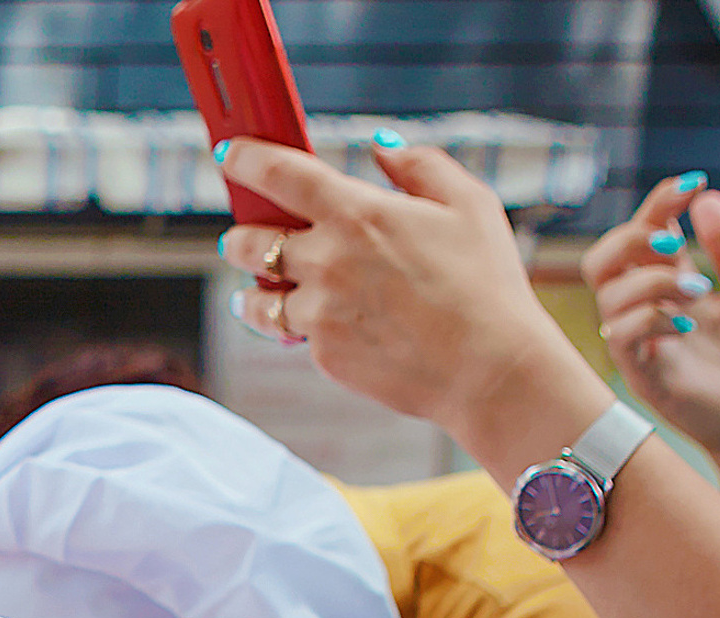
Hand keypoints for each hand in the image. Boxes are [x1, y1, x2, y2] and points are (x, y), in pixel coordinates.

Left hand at [218, 136, 593, 445]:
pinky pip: (296, 335)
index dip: (246, 158)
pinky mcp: (323, 356)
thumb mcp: (468, 202)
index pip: (280, 173)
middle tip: (239, 238)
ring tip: (255, 295)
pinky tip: (312, 325)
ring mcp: (320, 313)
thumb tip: (382, 148)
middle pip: (250, 243)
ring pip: (259, 300)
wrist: (488, 368)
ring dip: (253, 294)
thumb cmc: (486, 282)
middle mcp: (327, 261)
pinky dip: (298, 328)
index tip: (230, 154)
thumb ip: (420, 166)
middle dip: (239, 237)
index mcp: (358, 212)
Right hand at [581, 176, 719, 486]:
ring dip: (653, 280)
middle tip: (671, 238)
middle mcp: (647, 312)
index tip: (693, 183)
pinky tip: (688, 321)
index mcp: (671, 286)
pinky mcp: (644, 377)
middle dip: (630, 235)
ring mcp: (642, 345)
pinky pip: (621, 336)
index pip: (644, 234)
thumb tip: (705, 198)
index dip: (659, 202)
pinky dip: (651, 317)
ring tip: (699, 289)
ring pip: (609, 295)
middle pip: (602, 261)